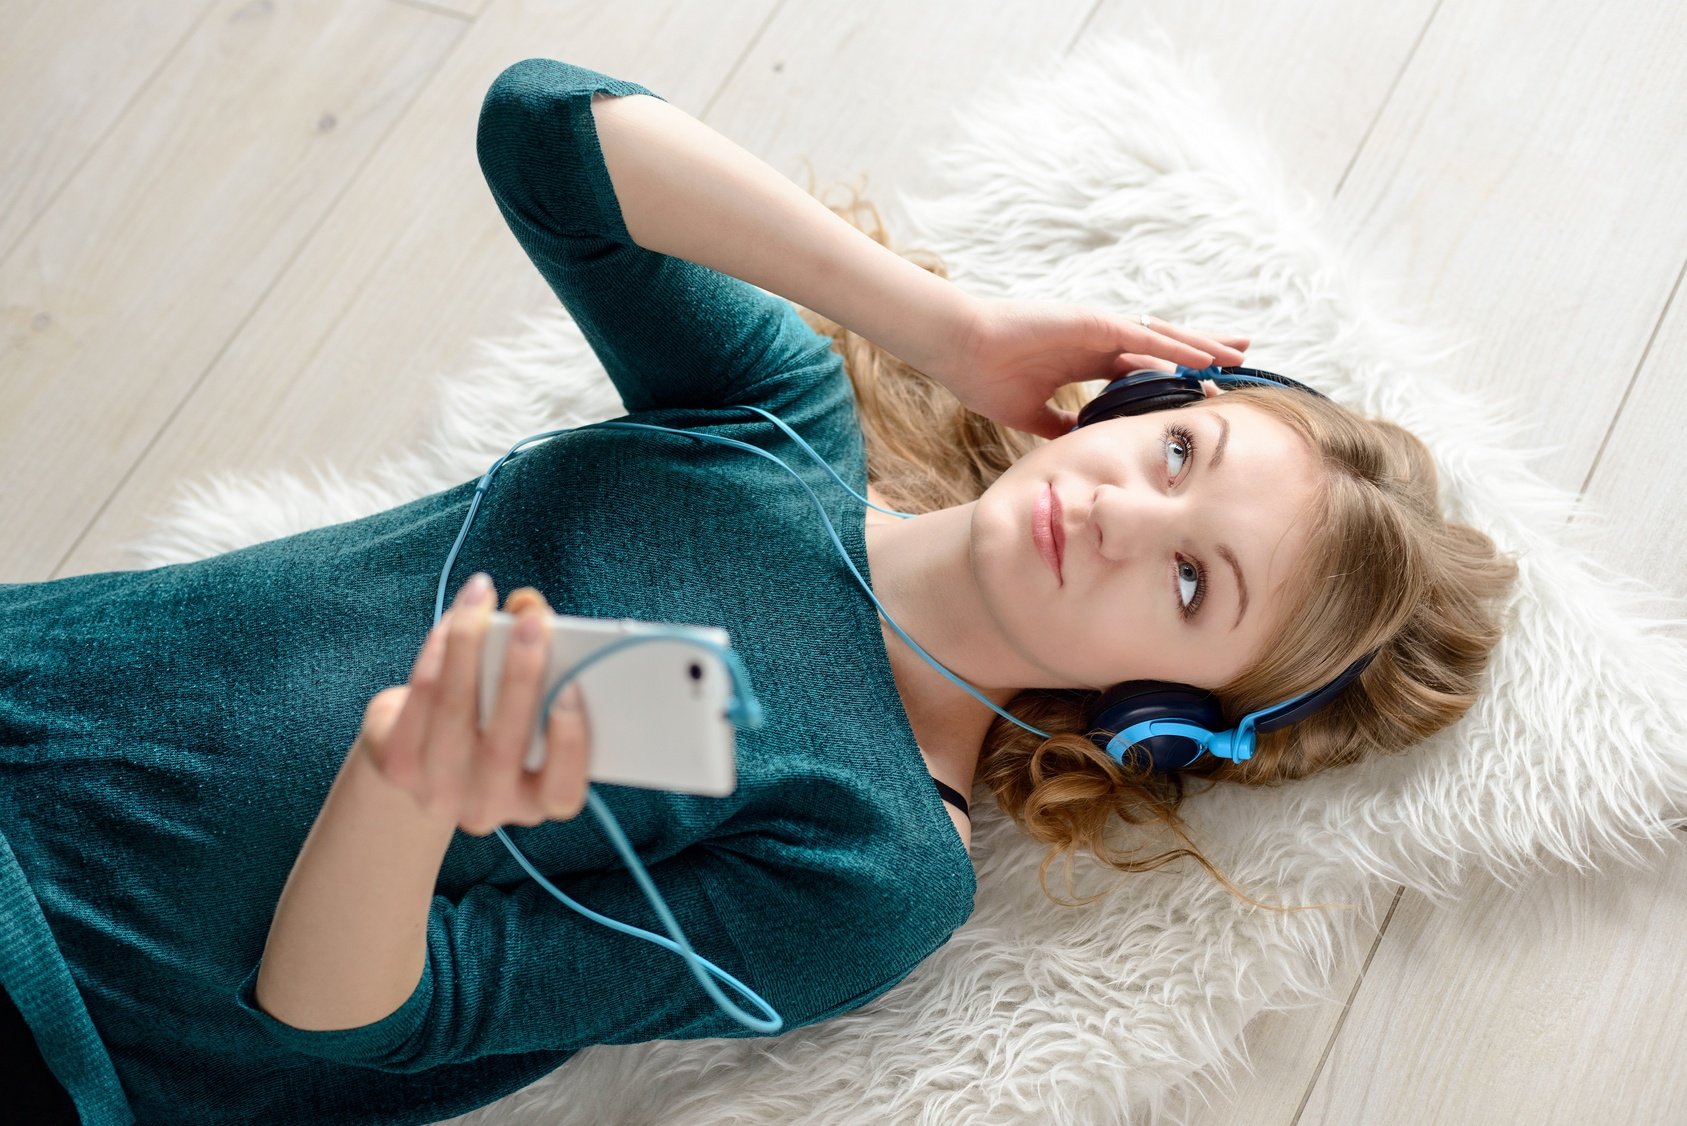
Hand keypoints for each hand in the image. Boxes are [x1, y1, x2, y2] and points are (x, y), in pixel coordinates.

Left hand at [353, 575, 591, 835]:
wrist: (427, 757)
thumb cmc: (499, 723)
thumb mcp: (531, 707)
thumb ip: (546, 661)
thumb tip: (528, 607)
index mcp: (539, 800)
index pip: (562, 792)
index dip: (570, 743)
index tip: (572, 689)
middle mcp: (488, 808)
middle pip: (503, 747)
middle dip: (521, 676)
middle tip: (534, 622)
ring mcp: (438, 791)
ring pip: (454, 713)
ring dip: (470, 644)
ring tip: (482, 597)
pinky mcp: (399, 765)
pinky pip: (420, 698)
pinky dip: (438, 650)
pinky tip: (452, 620)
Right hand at [931, 296, 1249, 439]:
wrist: (960, 349)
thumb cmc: (985, 376)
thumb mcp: (1031, 414)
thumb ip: (1059, 425)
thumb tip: (1080, 445)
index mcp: (1086, 359)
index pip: (1144, 367)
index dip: (1176, 376)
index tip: (1205, 389)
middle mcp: (1099, 340)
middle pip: (1164, 347)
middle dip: (1203, 352)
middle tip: (1241, 359)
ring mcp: (1098, 328)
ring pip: (1162, 338)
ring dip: (1201, 347)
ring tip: (1237, 355)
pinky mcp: (1092, 322)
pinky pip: (1142, 338)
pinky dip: (1174, 348)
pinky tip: (1201, 359)